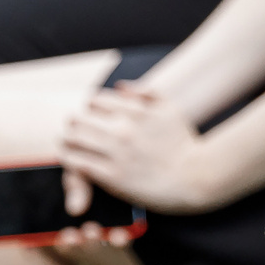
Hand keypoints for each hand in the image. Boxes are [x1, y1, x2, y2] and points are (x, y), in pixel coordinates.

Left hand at [62, 83, 220, 215]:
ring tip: (69, 145)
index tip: (90, 116)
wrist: (197, 178)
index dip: (89, 108)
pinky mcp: (112, 176)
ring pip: (73, 140)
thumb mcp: (172, 110)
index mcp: (136, 111)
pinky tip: (73, 161)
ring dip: (67, 141)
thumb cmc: (184, 144)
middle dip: (75, 123)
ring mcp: (117, 153)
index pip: (95, 100)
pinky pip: (77, 163)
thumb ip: (147, 93)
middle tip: (76, 131)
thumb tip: (120, 86)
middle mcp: (124, 129)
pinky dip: (70, 160)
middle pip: (79, 118)